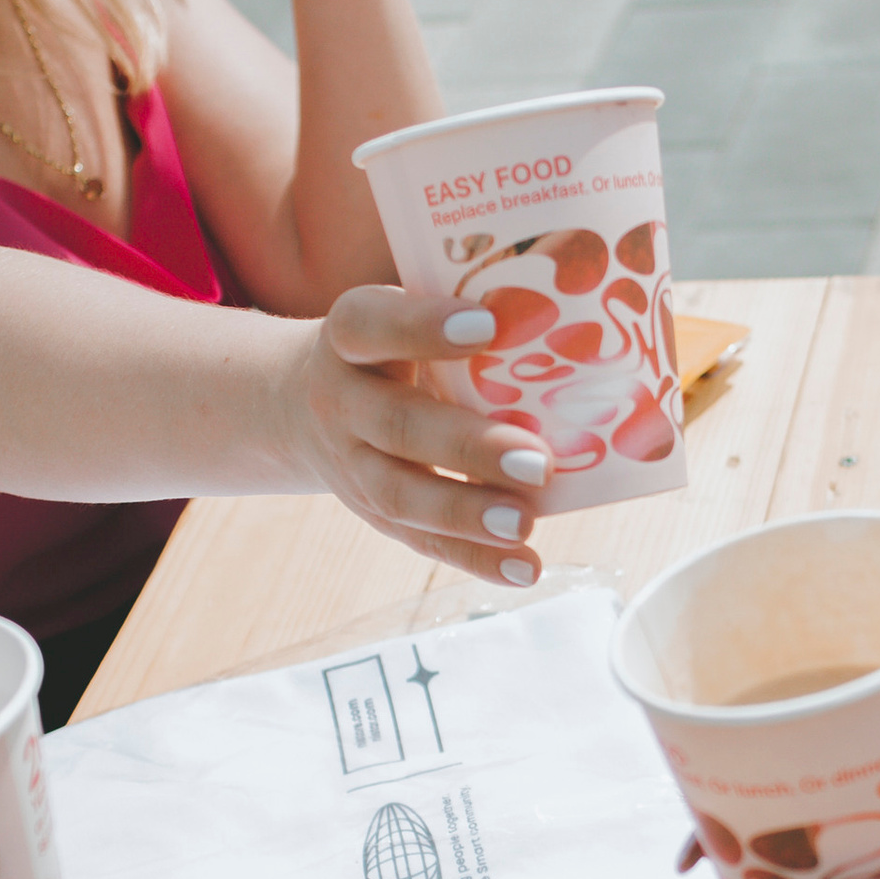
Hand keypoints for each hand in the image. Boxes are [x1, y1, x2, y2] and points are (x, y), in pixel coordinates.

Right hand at [288, 286, 556, 585]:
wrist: (303, 403)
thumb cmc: (389, 345)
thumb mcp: (399, 313)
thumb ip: (462, 311)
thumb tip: (576, 311)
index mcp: (347, 337)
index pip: (371, 326)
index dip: (422, 326)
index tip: (488, 323)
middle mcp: (340, 402)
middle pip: (396, 426)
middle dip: (468, 447)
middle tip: (539, 462)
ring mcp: (352, 466)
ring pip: (401, 494)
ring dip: (466, 513)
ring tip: (525, 522)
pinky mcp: (375, 514)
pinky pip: (422, 542)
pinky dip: (474, 560)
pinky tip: (525, 567)